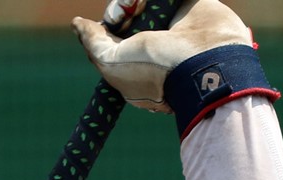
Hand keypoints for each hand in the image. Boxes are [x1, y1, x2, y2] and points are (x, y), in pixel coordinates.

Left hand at [73, 0, 252, 113]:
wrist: (204, 59)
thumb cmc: (154, 69)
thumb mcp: (110, 63)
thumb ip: (93, 42)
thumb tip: (78, 24)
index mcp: (133, 57)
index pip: (111, 31)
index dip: (109, 22)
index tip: (113, 24)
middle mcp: (152, 37)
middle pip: (126, 10)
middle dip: (121, 8)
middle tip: (128, 14)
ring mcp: (171, 19)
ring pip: (141, 1)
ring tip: (139, 5)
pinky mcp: (188, 2)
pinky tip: (145, 1)